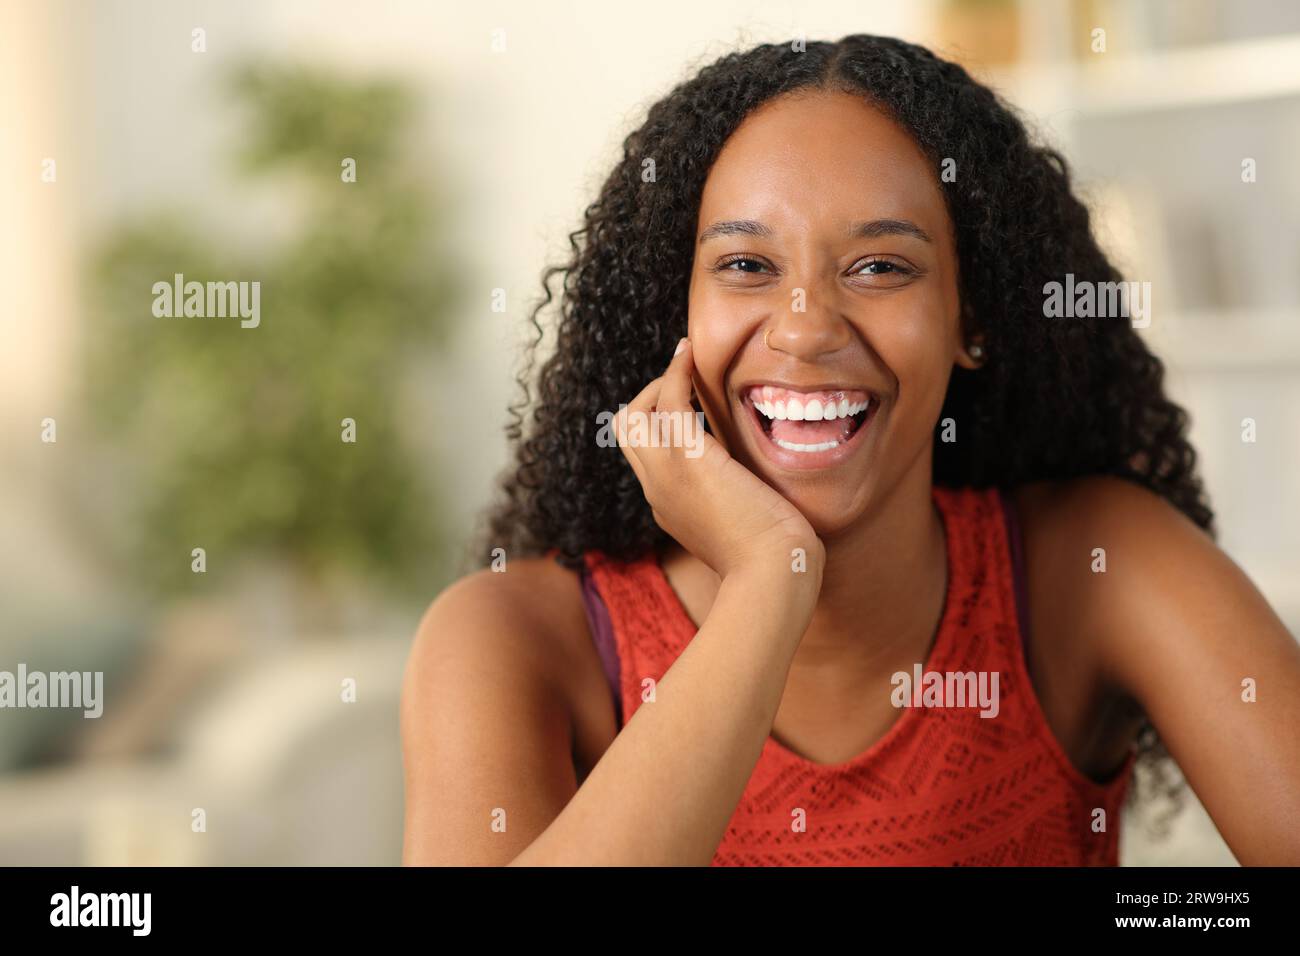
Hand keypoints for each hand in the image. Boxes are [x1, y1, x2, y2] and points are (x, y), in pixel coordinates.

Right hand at [615, 338, 823, 581]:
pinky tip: (691, 354)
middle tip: (686, 383)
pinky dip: (676, 371)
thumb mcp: (743, 531)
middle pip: (627, 433)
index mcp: (669, 508)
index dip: (663, 428)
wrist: (773, 573)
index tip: (691, 407)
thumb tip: (754, 492)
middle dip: (651, 401)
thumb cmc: (774, 560)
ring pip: (636, 415)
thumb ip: (735, 506)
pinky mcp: (687, 458)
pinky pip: (668, 399)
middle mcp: (657, 491)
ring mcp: (666, 474)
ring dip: (660, 384)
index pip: (648, 459)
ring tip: (688, 364)